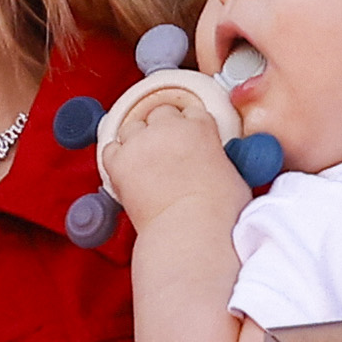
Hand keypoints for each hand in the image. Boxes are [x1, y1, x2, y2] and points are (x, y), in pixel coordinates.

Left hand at [97, 81, 246, 238]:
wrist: (191, 230)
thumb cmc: (217, 212)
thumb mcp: (232, 174)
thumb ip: (216, 158)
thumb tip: (210, 165)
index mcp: (201, 127)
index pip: (191, 111)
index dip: (188, 125)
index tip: (186, 137)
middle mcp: (168, 128)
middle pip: (159, 112)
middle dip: (162, 128)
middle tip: (165, 149)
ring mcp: (141, 143)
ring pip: (132, 126)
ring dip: (137, 139)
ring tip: (145, 160)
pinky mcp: (119, 162)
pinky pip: (110, 148)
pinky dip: (116, 157)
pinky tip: (125, 168)